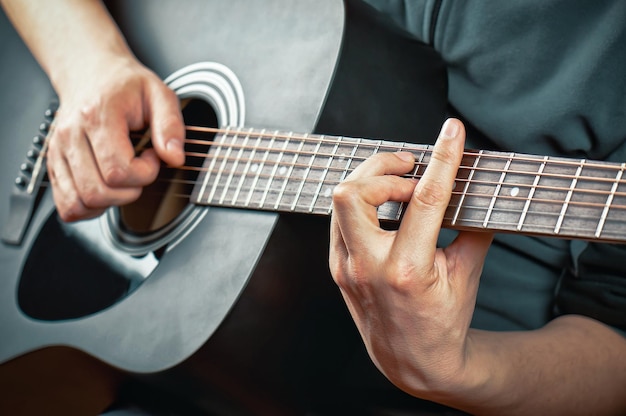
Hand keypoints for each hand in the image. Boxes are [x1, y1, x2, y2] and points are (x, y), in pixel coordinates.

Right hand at [47, 55, 184, 220]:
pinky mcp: (53, 165)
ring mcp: (57, 152)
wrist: (90, 73)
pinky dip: (89, 208)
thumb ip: (171, 125)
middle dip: (130, 191)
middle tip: (139, 169)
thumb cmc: (126, 86)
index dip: (145, 173)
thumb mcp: (159, 95)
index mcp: (97, 116)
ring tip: (122, 179)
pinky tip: (105, 189)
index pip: (118, 171)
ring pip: (79, 204)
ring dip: (109, 202)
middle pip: (97, 191)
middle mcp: (70, 136)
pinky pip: (67, 206)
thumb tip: (175, 157)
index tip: (151, 156)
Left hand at [329, 118, 492, 394]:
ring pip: (340, 201)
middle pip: (353, 192)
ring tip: (400, 184)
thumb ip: (472, 227)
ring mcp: (346, 267)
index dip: (441, 159)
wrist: (412, 360)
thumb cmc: (442, 321)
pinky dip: (362, 202)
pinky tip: (385, 205)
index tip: (451, 132)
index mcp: (406, 271)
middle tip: (411, 168)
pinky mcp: (338, 266)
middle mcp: (367, 267)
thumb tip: (475, 185)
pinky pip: (339, 218)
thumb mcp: (467, 274)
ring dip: (370, 182)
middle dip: (382, 168)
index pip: (423, 200)